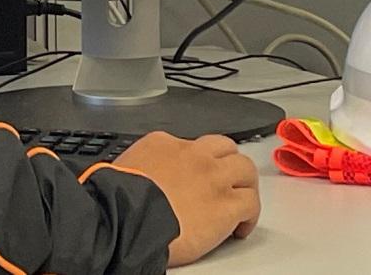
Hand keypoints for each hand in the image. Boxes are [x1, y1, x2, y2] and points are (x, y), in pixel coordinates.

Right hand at [117, 131, 260, 266]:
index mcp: (165, 143)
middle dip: (229, 165)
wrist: (126, 217)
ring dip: (245, 186)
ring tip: (240, 202)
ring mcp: (213, 177)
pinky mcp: (226, 205)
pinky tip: (240, 227)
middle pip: (226, 149)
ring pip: (245, 170)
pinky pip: (251, 203)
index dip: (199, 162)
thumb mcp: (126, 165)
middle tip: (228, 182)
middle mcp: (194, 155)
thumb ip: (146, 164)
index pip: (194, 144)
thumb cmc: (118, 199)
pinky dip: (249, 216)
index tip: (198, 176)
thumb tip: (147, 173)